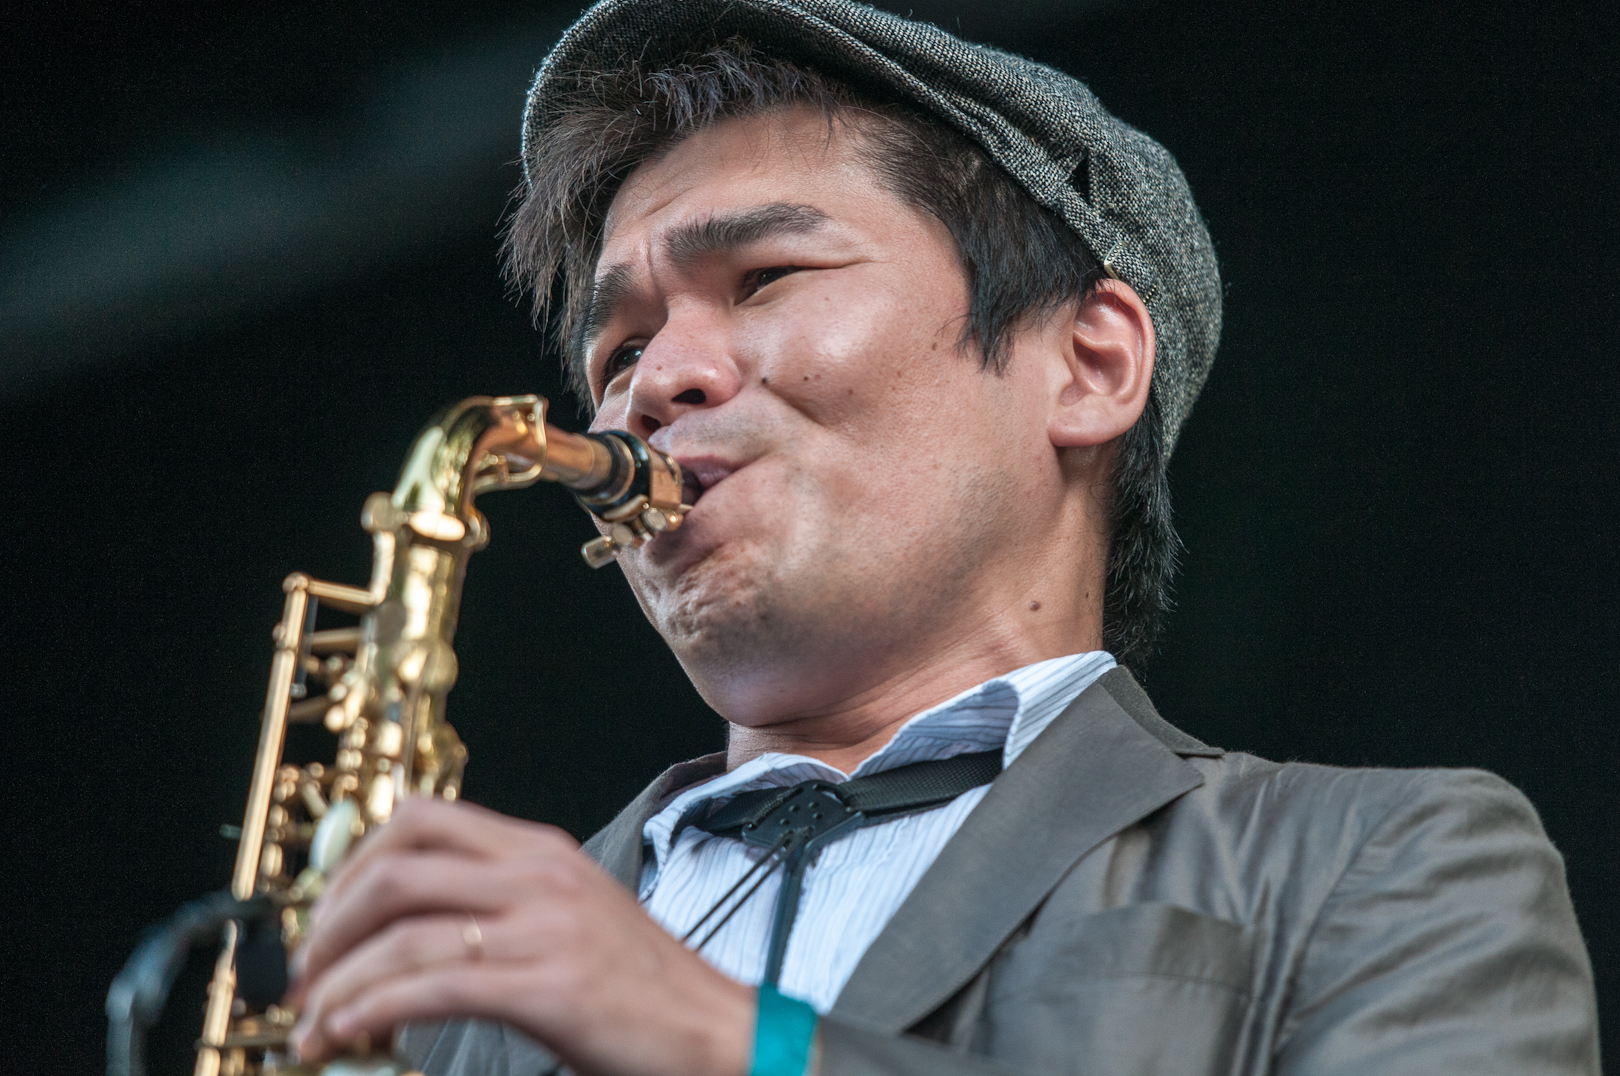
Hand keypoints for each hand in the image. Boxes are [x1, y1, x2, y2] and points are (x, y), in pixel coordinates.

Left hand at [286, 797, 753, 1075]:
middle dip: (327, 923)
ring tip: (311, 1025)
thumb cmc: (640, 989)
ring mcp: (545, 927)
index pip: (421, 817)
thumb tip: (409, 929)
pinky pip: (433, 988)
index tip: (324, 916)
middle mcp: (539, 875)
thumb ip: (501, 903)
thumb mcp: (570, 917)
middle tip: (302, 976)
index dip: (352, 862)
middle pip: (396, 868)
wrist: (715, 1031)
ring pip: (404, 935)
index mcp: (540, 851)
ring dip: (337, 984)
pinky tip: (347, 1034)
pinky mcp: (548, 986)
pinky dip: (371, 1011)